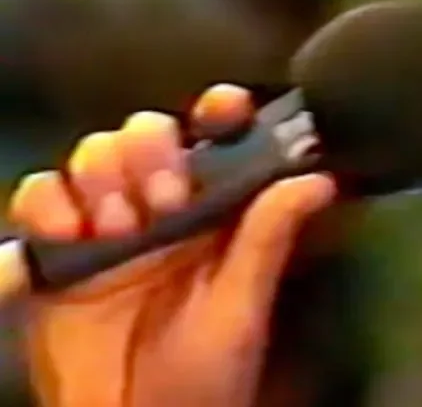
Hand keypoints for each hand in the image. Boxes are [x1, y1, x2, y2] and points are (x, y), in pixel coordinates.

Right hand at [8, 84, 336, 406]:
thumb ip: (268, 239)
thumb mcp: (240, 308)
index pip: (217, 138)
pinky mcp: (56, 253)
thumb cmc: (202, 377)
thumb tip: (319, 178)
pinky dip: (49, 203)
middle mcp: (161, 209)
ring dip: (103, 176)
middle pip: (147, 133)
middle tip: (164, 206)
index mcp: (215, 213)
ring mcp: (106, 226)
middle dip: (152, 151)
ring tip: (119, 230)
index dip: (220, 109)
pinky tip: (73, 236)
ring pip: (94, 154)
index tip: (224, 107)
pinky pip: (39, 195)